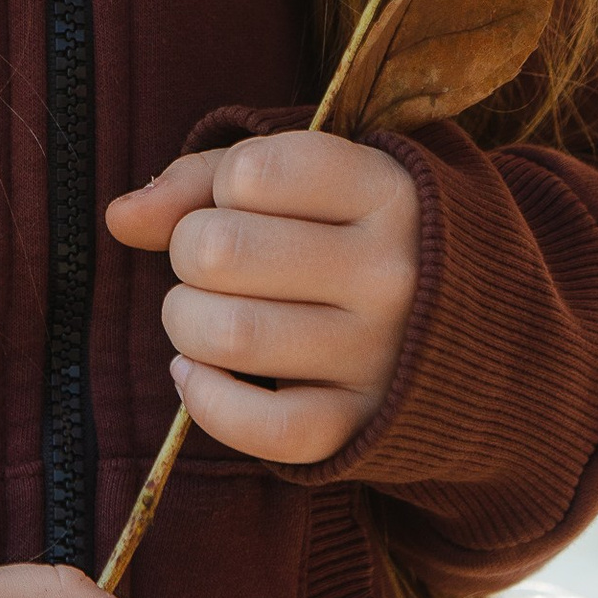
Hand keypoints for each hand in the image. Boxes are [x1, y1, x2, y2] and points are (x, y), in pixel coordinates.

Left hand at [104, 130, 419, 465]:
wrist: (477, 330)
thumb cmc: (359, 230)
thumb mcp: (308, 176)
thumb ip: (207, 178)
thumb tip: (121, 217)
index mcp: (386, 190)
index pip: (254, 170)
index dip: (221, 185)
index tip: (243, 202)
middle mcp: (391, 272)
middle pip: (222, 252)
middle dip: (188, 255)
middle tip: (210, 265)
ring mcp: (381, 355)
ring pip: (231, 336)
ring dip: (186, 323)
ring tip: (202, 315)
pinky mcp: (361, 424)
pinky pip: (261, 427)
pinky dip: (206, 401)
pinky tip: (196, 374)